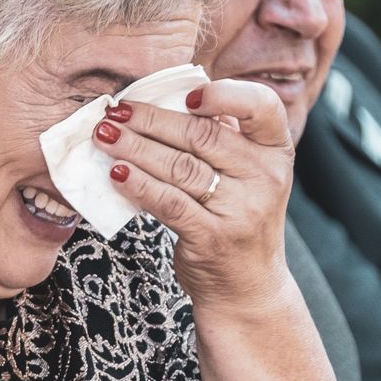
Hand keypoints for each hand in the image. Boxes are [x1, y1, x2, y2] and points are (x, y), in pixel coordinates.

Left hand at [100, 80, 295, 312]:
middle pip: (202, 135)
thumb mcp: (249, 174)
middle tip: (116, 111)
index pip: (262, 106)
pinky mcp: (212, 237)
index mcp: (276, 151)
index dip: (224, 94)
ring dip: (135, 147)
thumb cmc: (239, 216)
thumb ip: (224, 135)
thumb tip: (166, 97)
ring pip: (180, 166)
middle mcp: (265, 177)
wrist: (248, 286)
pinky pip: (168, 202)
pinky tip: (116, 173)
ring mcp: (241, 209)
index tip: (186, 95)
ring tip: (105, 135)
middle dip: (151, 119)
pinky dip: (138, 184)